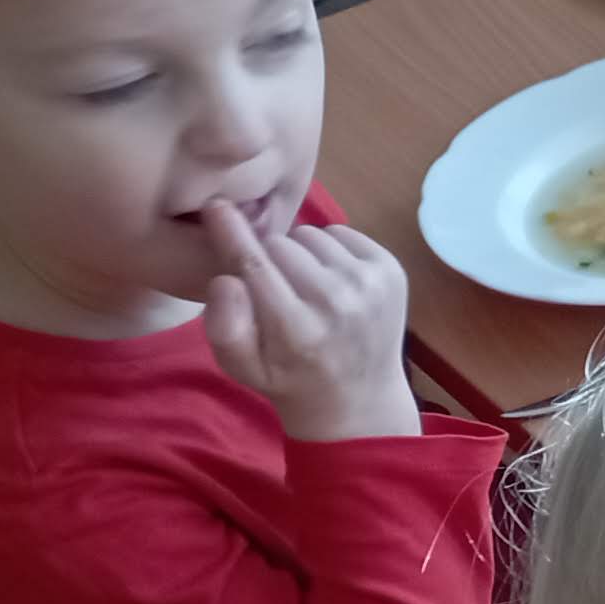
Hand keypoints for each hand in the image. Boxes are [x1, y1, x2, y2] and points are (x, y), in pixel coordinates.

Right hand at [202, 202, 421, 444]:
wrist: (359, 397)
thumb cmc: (289, 379)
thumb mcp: (243, 367)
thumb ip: (225, 327)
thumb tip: (227, 280)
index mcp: (296, 328)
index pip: (254, 264)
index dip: (230, 231)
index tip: (214, 207)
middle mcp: (337, 301)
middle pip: (279, 243)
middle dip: (267, 257)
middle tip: (274, 287)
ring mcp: (370, 284)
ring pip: (310, 235)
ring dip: (299, 253)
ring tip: (304, 287)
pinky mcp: (390, 270)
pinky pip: (341, 234)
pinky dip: (329, 250)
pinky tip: (330, 281)